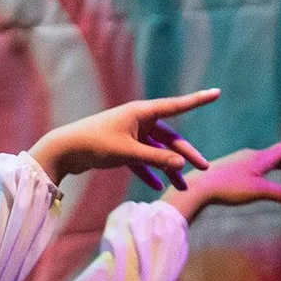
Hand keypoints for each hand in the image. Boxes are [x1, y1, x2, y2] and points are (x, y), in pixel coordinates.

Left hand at [31, 91, 218, 190]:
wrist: (64, 150)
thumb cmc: (95, 145)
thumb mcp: (128, 153)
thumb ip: (155, 159)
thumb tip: (181, 164)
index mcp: (142, 112)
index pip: (177, 106)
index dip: (198, 100)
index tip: (217, 93)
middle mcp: (138, 120)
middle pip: (169, 138)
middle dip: (185, 154)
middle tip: (203, 169)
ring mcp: (130, 134)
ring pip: (156, 152)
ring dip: (168, 169)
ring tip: (182, 188)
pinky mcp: (121, 147)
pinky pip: (140, 160)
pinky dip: (148, 172)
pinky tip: (157, 186)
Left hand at [168, 135, 280, 220]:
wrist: (198, 186)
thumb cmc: (228, 188)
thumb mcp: (258, 192)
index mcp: (261, 158)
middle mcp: (251, 156)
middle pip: (277, 157)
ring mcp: (239, 161)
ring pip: (264, 162)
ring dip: (278, 167)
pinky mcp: (229, 169)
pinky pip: (252, 168)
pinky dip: (263, 171)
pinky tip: (256, 178)